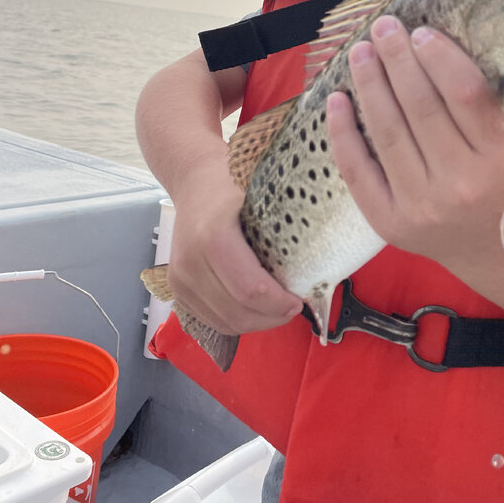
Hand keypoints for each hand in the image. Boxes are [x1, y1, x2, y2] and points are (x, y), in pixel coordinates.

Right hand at [167, 156, 302, 335]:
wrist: (195, 179)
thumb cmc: (233, 184)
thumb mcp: (263, 194)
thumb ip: (288, 224)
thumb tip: (326, 252)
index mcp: (214, 237)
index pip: (251, 290)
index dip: (280, 304)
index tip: (300, 299)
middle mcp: (190, 263)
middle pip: (238, 313)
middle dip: (272, 317)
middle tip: (293, 305)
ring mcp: (179, 279)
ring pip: (225, 323)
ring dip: (257, 322)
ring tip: (276, 306)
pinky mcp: (177, 289)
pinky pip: (212, 320)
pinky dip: (238, 320)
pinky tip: (255, 306)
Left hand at [326, 16, 503, 269]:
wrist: (490, 251)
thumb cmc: (501, 180)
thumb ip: (487, 103)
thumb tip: (436, 42)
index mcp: (498, 158)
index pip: (466, 96)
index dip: (440, 59)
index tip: (420, 32)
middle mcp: (461, 183)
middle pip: (420, 109)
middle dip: (397, 61)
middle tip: (383, 27)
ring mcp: (421, 206)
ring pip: (387, 133)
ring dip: (369, 85)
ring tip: (360, 52)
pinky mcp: (389, 222)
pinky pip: (358, 169)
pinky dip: (343, 131)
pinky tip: (337, 98)